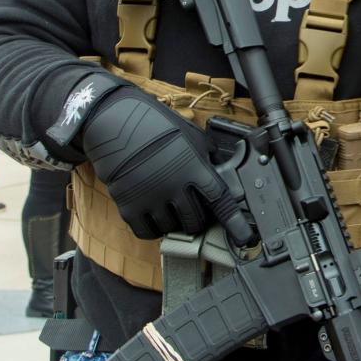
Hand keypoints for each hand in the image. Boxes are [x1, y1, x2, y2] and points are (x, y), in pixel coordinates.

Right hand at [79, 87, 253, 244]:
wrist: (116, 123)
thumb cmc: (157, 126)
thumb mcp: (192, 136)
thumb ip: (207, 158)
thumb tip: (218, 173)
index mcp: (194, 167)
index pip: (220, 200)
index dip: (234, 221)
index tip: (245, 237)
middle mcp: (174, 186)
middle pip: (196, 220)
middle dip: (199, 218)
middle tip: (194, 209)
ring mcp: (151, 199)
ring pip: (172, 228)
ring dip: (175, 222)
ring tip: (170, 205)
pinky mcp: (129, 207)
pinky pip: (147, 232)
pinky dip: (154, 229)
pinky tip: (155, 216)